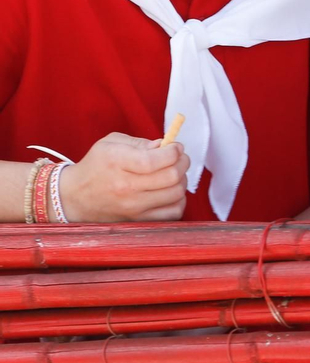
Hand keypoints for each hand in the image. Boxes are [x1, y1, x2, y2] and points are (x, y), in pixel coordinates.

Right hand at [59, 133, 189, 221]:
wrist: (74, 198)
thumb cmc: (95, 166)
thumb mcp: (111, 144)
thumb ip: (140, 142)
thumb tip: (166, 146)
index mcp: (117, 162)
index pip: (156, 160)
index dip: (174, 151)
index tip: (175, 147)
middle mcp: (126, 187)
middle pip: (172, 176)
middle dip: (182, 162)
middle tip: (179, 158)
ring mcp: (133, 207)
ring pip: (176, 194)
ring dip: (182, 180)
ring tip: (173, 174)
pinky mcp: (139, 220)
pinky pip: (173, 213)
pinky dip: (178, 200)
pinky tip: (169, 192)